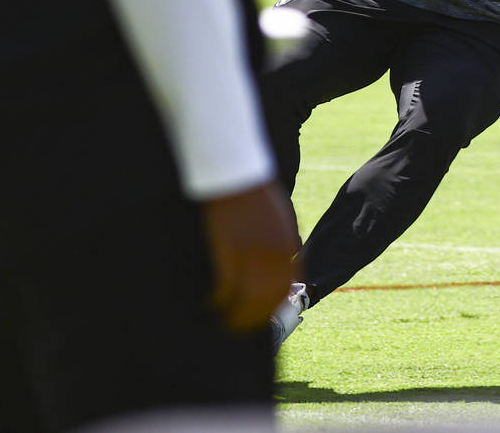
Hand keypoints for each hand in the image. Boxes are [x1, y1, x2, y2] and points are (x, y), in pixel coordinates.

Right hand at [200, 180, 298, 331]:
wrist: (235, 172)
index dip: (273, 306)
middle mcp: (275, 253)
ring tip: (223, 322)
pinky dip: (219, 301)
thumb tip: (282, 262)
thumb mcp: (278, 218)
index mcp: (288, 245)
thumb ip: (280, 242)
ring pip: (248, 300)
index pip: (286, 287)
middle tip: (238, 327)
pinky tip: (211, 304)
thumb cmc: (252, 192)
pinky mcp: (230, 251)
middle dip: (254, 318)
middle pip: (268, 299)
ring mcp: (253, 253)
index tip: (261, 316)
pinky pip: (227, 288)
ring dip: (236, 316)